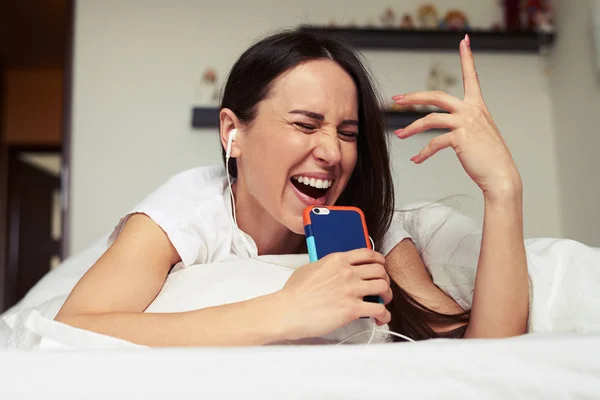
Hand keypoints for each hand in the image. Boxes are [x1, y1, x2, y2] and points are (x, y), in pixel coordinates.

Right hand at [277, 248, 391, 340]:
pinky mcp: (352, 309)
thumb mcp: (309, 268)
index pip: (367, 253)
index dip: (378, 260)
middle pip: (379, 270)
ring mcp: (351, 290)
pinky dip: (384, 315)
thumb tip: (331, 270)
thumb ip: (325, 266)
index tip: (380, 266)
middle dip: (384, 279)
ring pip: (383, 287)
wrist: (288, 311)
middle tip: (381, 287)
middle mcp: (347, 272)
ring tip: (383, 301)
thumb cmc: (293, 293)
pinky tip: (381, 318)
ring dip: (387, 295)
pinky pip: (379, 309)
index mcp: (337, 260)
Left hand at [393, 35, 521, 201]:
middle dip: (413, 96)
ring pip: (430, 119)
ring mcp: (466, 123)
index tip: (464, 40)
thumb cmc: (488, 157)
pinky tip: (416, 159)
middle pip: (436, 96)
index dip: (467, 57)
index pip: (472, 76)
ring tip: (400, 135)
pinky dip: (423, 153)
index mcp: (477, 106)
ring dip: (411, 128)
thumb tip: (446, 127)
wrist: (500, 175)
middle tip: (396, 99)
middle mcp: (471, 110)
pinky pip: (434, 143)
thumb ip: (464, 123)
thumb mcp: (479, 133)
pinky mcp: (460, 138)